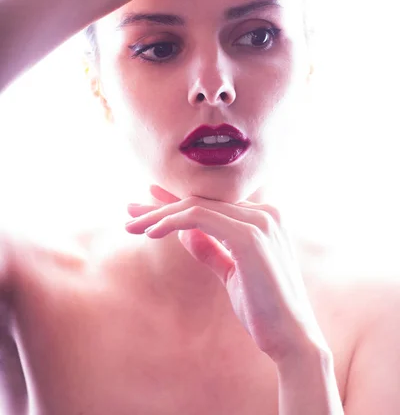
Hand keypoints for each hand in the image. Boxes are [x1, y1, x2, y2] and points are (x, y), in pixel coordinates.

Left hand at [125, 185, 330, 364]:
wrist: (291, 338)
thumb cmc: (263, 308)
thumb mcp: (231, 272)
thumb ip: (211, 249)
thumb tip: (184, 233)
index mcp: (265, 218)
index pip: (214, 203)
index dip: (178, 201)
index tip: (149, 204)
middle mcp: (265, 213)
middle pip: (203, 201)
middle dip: (162, 205)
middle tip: (131, 211)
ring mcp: (260, 221)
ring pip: (197, 206)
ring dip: (160, 215)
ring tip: (132, 225)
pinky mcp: (249, 235)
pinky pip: (200, 218)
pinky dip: (172, 222)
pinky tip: (152, 233)